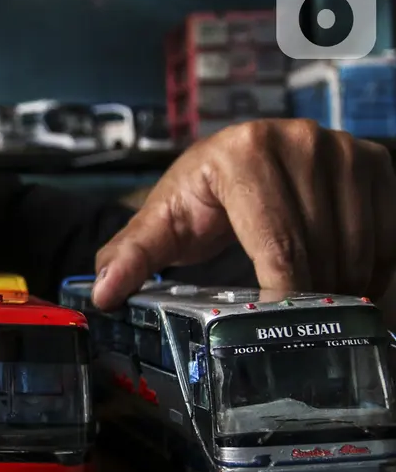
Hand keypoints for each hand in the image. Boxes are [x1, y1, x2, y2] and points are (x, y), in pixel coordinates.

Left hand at [92, 119, 395, 307]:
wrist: (242, 161)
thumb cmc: (202, 196)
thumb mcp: (163, 223)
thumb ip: (131, 255)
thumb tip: (103, 293)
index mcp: (245, 153)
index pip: (278, 242)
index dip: (283, 293)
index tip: (278, 327)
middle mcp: (300, 142)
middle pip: (321, 248)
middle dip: (311, 298)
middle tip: (296, 329)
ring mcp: (344, 150)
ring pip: (359, 245)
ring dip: (344, 288)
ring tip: (318, 310)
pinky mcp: (376, 163)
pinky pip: (389, 234)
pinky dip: (373, 270)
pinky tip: (347, 287)